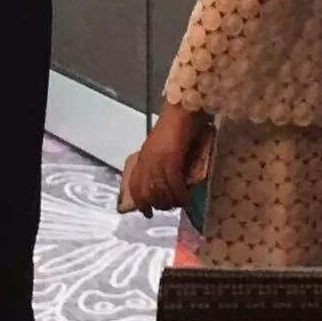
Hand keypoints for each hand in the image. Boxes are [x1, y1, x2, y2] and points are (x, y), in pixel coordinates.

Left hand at [126, 100, 206, 216]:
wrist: (184, 107)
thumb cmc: (178, 124)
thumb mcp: (164, 147)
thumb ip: (161, 163)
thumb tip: (166, 184)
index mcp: (143, 156)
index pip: (134, 185)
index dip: (140, 202)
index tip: (147, 213)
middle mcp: (147, 160)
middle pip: (146, 192)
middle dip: (159, 204)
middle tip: (171, 206)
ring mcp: (157, 159)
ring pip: (160, 191)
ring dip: (171, 201)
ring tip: (181, 202)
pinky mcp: (170, 158)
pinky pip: (174, 184)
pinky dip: (180, 194)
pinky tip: (187, 198)